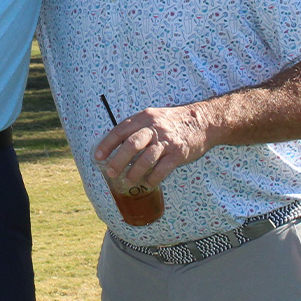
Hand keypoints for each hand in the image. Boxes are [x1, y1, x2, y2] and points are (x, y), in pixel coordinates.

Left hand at [94, 105, 212, 185]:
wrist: (202, 121)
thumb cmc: (173, 121)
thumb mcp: (152, 116)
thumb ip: (136, 127)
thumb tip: (116, 144)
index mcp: (144, 117)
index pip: (120, 131)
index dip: (107, 144)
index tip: (98, 156)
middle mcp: (154, 128)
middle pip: (131, 145)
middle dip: (118, 160)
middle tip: (110, 172)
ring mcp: (167, 142)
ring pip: (146, 159)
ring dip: (134, 172)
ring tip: (128, 181)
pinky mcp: (178, 154)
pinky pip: (162, 170)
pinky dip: (153, 179)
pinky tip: (147, 184)